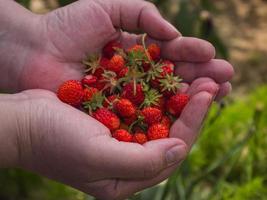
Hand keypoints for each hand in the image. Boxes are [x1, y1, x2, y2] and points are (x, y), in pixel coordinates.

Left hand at [0, 0, 232, 99]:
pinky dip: (164, 114)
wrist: (34, 51)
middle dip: (201, 77)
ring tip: (218, 92)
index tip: (212, 54)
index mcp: (136, 53)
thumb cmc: (66, 27)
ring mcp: (126, 98)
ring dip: (191, 96)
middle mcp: (136, 77)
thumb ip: (141, 14)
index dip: (193, 55)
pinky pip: (143, 115)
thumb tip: (172, 33)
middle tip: (227, 78)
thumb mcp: (107, 7)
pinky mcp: (114, 114)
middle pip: (174, 79)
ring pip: (165, 99)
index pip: (172, 55)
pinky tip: (186, 111)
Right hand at [0, 77, 217, 199]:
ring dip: (179, 97)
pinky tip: (170, 76)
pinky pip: (143, 106)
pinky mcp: (113, 120)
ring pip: (160, 119)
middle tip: (211, 81)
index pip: (171, 152)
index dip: (192, 123)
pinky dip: (158, 92)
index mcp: (126, 178)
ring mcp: (121, 139)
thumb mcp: (96, 158)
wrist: (22, 123)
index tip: (206, 95)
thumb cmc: (53, 142)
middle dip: (192, 109)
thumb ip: (141, 162)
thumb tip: (180, 150)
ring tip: (198, 76)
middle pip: (171, 136)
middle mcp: (128, 160)